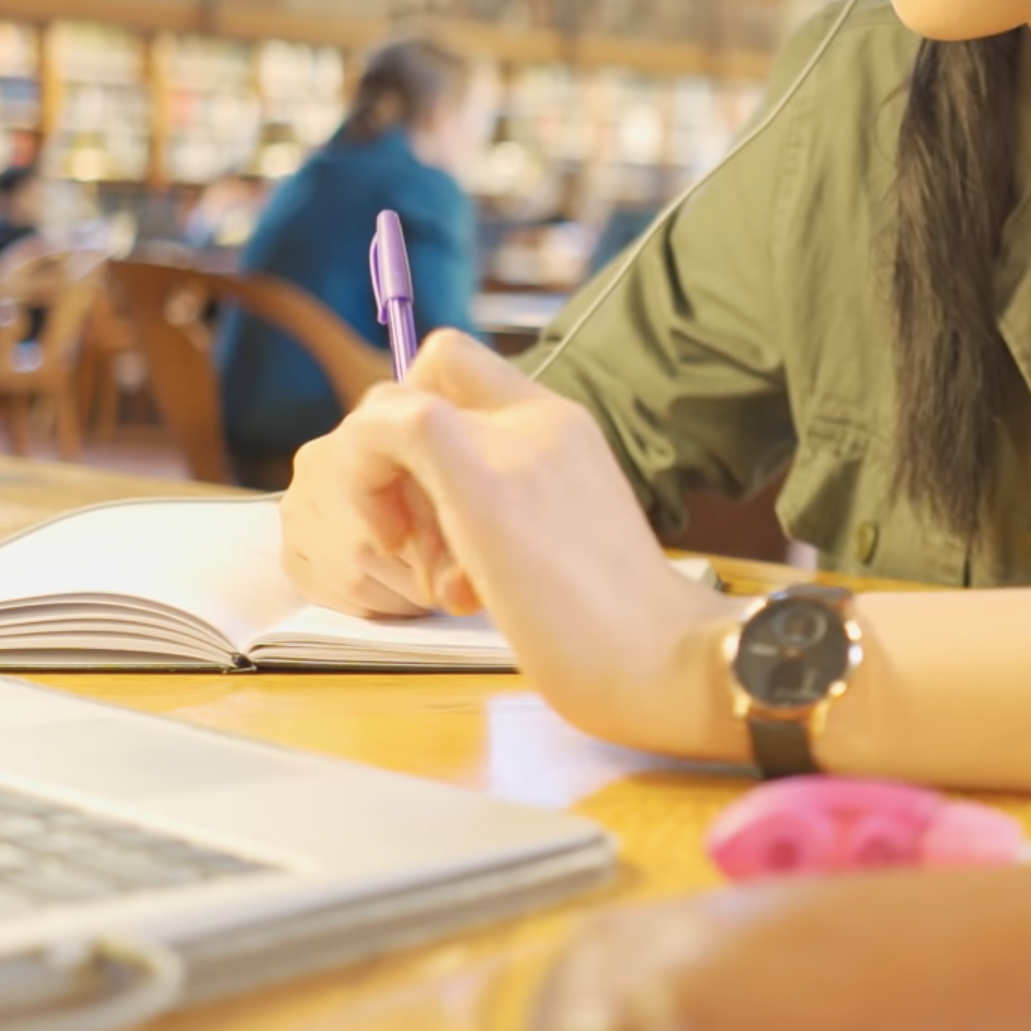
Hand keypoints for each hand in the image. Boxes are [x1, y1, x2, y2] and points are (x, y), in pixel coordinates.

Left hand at [281, 331, 744, 754]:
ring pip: (391, 401)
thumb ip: (518, 513)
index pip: (461, 369)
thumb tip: (454, 540)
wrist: (666, 661)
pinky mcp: (487, 485)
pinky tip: (398, 546)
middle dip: (393, 461)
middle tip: (420, 550)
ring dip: (381, 487)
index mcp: (564, 428)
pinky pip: (390, 423)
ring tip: (437, 580)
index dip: (416, 416)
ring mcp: (516, 446)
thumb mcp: (566, 543)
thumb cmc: (624, 634)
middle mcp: (541, 419)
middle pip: (419, 381)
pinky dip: (365, 474)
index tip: (424, 500)